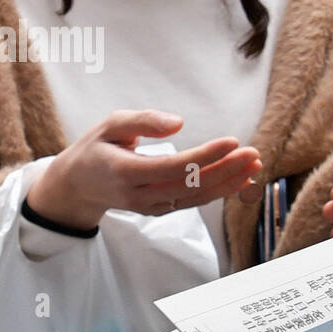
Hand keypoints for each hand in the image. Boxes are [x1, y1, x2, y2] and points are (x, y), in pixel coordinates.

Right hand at [26, 110, 262, 231]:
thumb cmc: (96, 148)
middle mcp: (139, 195)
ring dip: (228, 183)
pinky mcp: (160, 210)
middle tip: (253, 153)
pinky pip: (193, 202)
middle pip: (191, 185)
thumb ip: (144, 121)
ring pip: (196, 198)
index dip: (205, 156)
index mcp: (125, 172)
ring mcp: (150, 207)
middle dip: (226, 170)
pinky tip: (240, 179)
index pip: (174, 167)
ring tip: (254, 166)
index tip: (232, 141)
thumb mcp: (111, 124)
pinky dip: (218, 191)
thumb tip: (179, 123)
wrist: (78, 186)